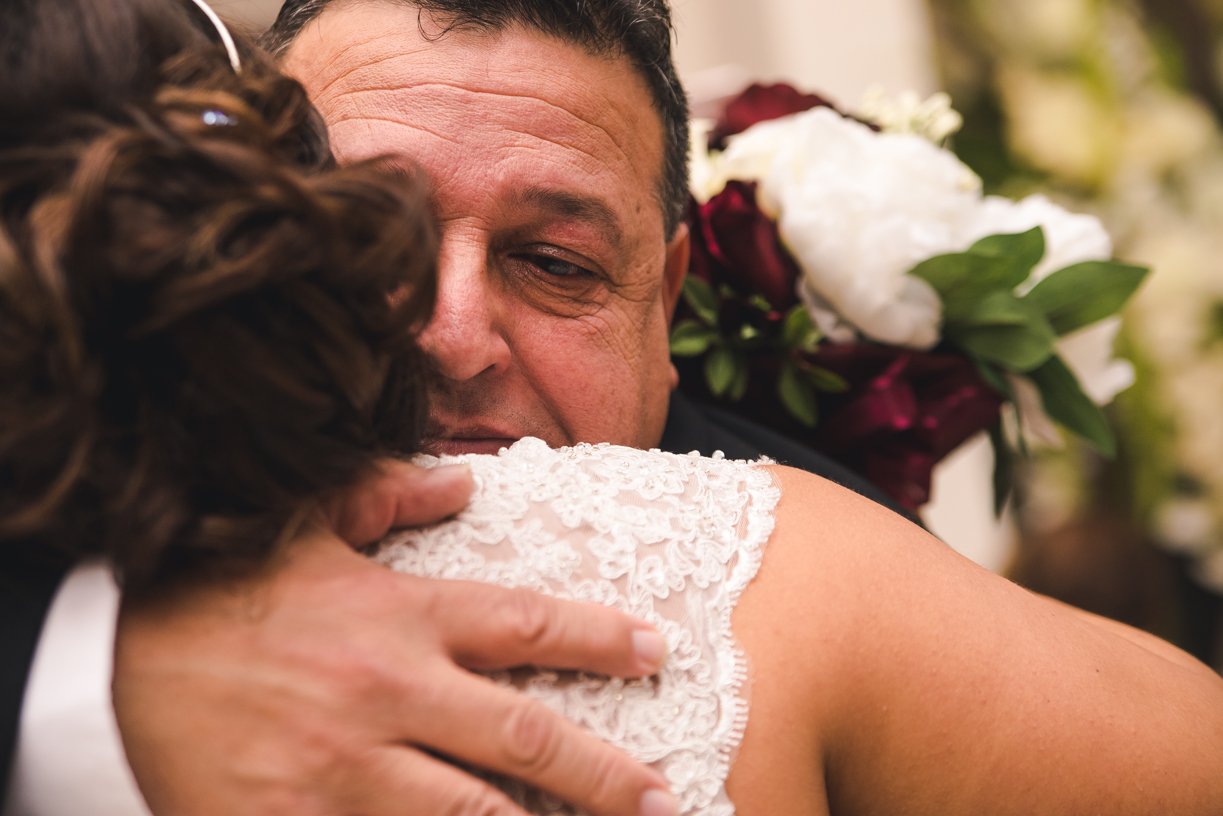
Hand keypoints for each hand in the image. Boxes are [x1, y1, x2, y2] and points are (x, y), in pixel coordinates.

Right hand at [113, 461, 674, 815]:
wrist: (108, 663)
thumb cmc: (218, 592)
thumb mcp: (305, 526)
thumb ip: (391, 495)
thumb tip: (465, 479)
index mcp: (394, 616)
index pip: (523, 625)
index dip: (600, 639)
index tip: (655, 650)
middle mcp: (384, 693)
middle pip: (522, 738)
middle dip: (604, 775)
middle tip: (663, 799)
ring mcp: (343, 770)